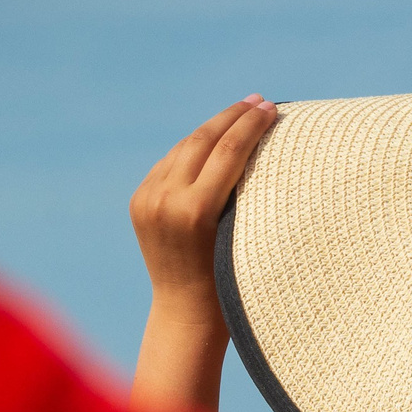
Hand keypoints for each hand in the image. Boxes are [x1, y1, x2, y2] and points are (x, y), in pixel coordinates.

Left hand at [130, 96, 279, 326]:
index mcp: (194, 211)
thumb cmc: (230, 282)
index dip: (252, 125)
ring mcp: (147, 198)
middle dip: (233, 117)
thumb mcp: (242, 235)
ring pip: (185, 147)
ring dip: (213, 128)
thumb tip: (254, 143)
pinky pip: (170, 163)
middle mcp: (165, 200)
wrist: (185, 311)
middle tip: (259, 101)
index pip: (228, 151)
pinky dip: (193, 149)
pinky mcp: (139, 199)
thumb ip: (241, 190)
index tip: (271, 108)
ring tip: (240, 113)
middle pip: (204, 140)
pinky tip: (213, 139)